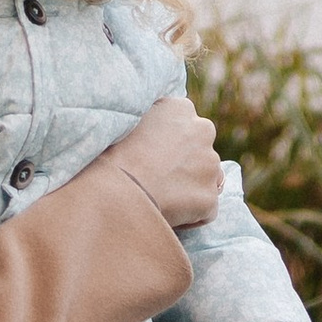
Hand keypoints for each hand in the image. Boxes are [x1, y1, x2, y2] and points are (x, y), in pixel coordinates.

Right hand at [110, 95, 225, 229]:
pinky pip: (206, 208)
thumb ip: (150, 120)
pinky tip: (168, 214)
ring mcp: (210, 165)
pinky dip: (192, 213)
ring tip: (162, 196)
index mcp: (180, 108)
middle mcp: (202, 130)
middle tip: (159, 177)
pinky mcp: (209, 197)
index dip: (170, 142)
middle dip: (186, 163)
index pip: (185, 123)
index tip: (154, 154)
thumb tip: (151, 128)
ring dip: (191, 186)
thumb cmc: (111, 155)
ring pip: (206, 177)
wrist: (117, 189)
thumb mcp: (128, 121)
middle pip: (200, 149)